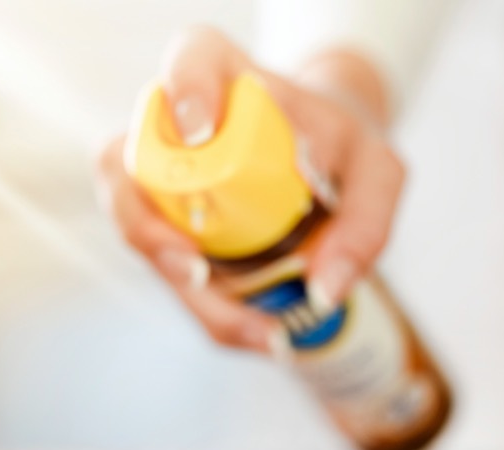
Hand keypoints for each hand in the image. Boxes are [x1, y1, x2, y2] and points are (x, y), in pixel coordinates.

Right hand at [96, 26, 404, 355]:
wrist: (328, 163)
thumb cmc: (345, 151)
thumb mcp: (378, 173)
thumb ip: (366, 221)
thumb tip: (323, 291)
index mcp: (223, 76)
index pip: (190, 61)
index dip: (183, 91)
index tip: (200, 132)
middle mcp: (173, 126)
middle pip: (124, 164)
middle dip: (146, 227)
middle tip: (195, 272)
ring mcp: (159, 183)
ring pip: (136, 232)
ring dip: (184, 291)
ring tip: (258, 332)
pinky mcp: (167, 234)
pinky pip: (172, 278)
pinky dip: (215, 314)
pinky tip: (264, 334)